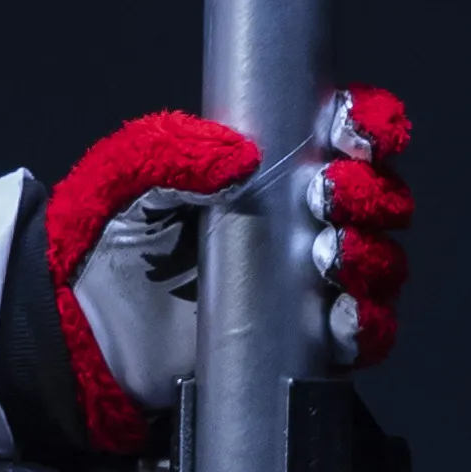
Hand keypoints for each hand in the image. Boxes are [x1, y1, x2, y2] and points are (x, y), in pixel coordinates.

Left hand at [48, 87, 417, 456]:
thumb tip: (243, 157)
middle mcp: (308, 221)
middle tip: (327, 197)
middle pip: (381, 199)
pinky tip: (345, 315)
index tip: (356, 135)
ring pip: (383, 265)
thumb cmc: (111, 240)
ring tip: (330, 257)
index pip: (349, 133)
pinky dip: (370, 325)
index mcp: (276, 166)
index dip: (371, 125)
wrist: (87, 332)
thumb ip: (177, 154)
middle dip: (370, 194)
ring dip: (373, 256)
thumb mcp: (130, 177)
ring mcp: (313, 284)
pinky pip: (366, 338)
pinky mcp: (308, 346)